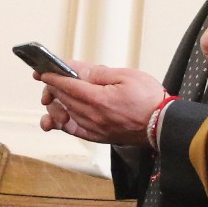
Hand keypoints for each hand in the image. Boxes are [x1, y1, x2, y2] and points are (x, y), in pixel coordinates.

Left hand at [38, 64, 167, 145]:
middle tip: (47, 79)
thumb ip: (98, 73)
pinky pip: (73, 131)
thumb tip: (77, 69)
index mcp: (98, 99)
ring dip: (55, 103)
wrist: (164, 124)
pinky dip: (62, 123)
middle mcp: (92, 116)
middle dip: (52, 87)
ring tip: (52, 96)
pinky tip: (57, 117)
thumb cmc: (149, 99)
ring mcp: (94, 129)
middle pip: (64, 99)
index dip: (53, 77)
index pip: (67, 85)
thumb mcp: (126, 75)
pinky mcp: (98, 137)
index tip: (43, 71)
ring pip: (65, 114)